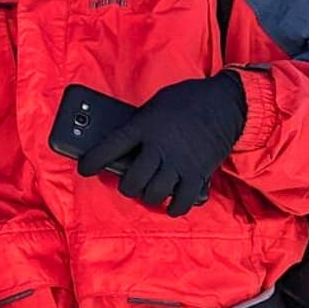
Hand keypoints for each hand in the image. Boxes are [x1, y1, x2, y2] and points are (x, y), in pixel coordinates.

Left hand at [78, 73, 247, 216]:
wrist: (224, 103)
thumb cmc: (186, 100)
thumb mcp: (155, 105)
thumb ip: (139, 126)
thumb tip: (125, 146)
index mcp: (145, 127)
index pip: (111, 147)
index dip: (93, 160)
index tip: (84, 168)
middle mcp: (159, 148)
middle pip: (132, 181)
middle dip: (126, 186)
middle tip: (128, 183)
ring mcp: (179, 164)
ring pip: (154, 194)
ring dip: (148, 196)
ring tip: (148, 191)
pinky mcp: (198, 175)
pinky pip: (181, 203)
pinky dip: (173, 207)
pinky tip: (170, 203)